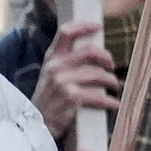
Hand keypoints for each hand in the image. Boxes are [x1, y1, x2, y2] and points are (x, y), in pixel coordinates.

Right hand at [30, 23, 121, 141]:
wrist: (36, 124)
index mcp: (51, 58)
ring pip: (98, 74)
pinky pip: (98, 96)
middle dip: (106, 57)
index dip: (84, 26)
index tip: (98, 26)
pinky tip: (113, 104)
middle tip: (111, 65)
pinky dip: (109, 102)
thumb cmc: (49, 99)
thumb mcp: (50, 75)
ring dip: (111, 81)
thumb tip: (93, 53)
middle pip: (89, 51)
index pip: (66, 32)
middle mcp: (56, 67)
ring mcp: (63, 82)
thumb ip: (66, 62)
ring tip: (114, 85)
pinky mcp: (71, 97)